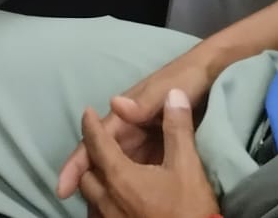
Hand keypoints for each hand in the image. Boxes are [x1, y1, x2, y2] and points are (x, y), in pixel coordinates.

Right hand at [56, 48, 214, 199]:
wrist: (214, 73)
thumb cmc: (187, 77)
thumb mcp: (167, 88)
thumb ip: (144, 101)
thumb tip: (115, 104)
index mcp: (127, 113)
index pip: (97, 141)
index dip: (78, 163)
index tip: (64, 186)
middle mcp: (131, 128)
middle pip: (104, 158)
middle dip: (88, 182)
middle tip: (80, 210)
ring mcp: (146, 139)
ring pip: (120, 167)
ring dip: (108, 187)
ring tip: (99, 214)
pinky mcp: (162, 148)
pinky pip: (142, 171)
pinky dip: (132, 187)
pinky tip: (129, 205)